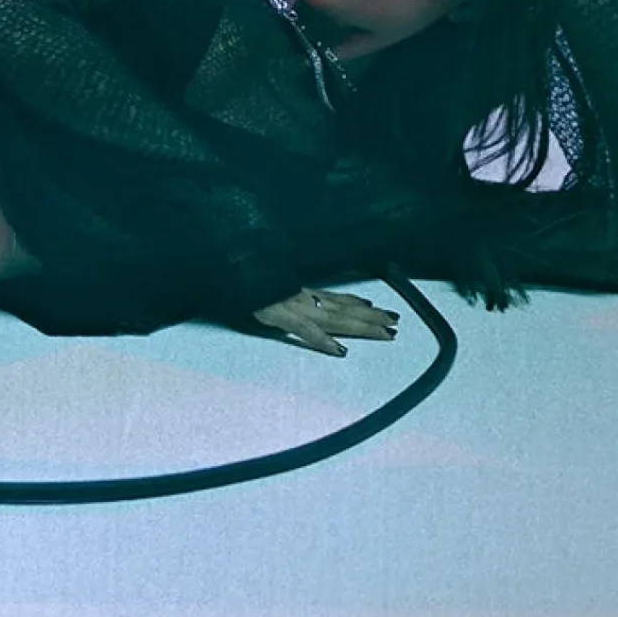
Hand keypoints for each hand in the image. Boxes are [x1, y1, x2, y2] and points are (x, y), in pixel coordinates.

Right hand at [250, 287, 397, 356]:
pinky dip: (323, 341)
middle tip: (395, 322)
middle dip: (371, 317)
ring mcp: (291, 304)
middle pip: (342, 308)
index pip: (332, 296)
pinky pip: (306, 330)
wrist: (221, 265)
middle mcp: (299, 295)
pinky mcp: (278, 314)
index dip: (355, 302)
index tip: (376, 307)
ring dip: (362, 326)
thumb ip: (275, 286)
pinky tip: (340, 350)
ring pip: (334, 318)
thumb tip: (285, 294)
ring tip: (386, 332)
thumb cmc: (238, 275)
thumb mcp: (260, 278)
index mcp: (296, 288)